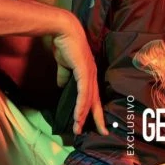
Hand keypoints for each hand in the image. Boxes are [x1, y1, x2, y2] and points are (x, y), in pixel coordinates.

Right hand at [52, 16, 107, 135]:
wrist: (64, 31)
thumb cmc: (65, 45)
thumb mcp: (64, 65)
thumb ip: (64, 77)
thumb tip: (61, 87)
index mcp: (89, 75)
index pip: (94, 97)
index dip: (95, 111)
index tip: (97, 124)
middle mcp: (93, 76)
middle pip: (97, 101)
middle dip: (99, 118)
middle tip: (103, 133)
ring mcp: (90, 74)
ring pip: (89, 100)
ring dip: (84, 116)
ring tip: (79, 129)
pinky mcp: (84, 72)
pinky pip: (84, 93)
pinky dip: (81, 105)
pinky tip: (78, 116)